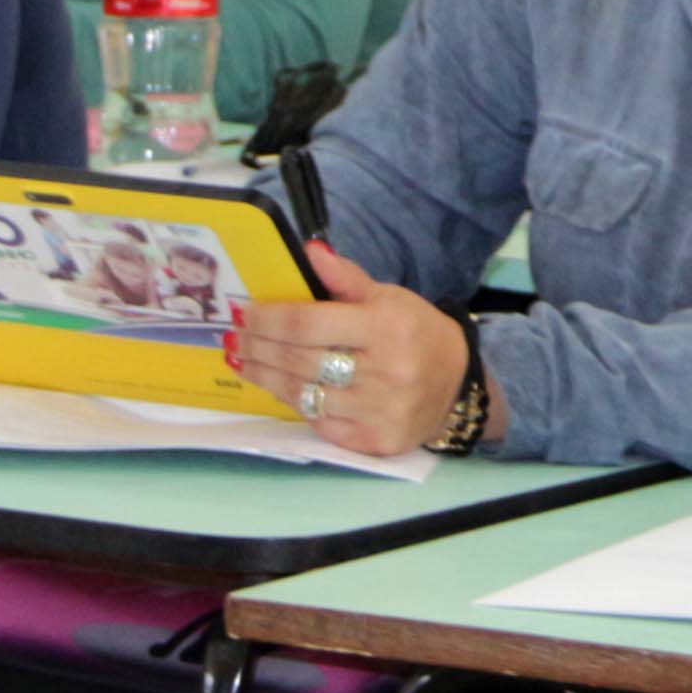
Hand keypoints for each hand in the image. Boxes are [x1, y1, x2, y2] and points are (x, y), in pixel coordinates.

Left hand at [233, 241, 476, 457]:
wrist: (457, 385)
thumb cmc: (416, 333)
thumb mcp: (388, 297)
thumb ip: (346, 278)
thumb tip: (310, 251)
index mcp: (387, 328)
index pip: (308, 324)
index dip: (268, 319)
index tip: (245, 314)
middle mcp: (386, 371)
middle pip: (299, 359)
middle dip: (258, 348)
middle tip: (234, 340)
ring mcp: (380, 411)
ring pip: (303, 394)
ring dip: (266, 377)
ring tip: (245, 363)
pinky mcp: (375, 441)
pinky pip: (319, 423)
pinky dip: (295, 404)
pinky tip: (279, 388)